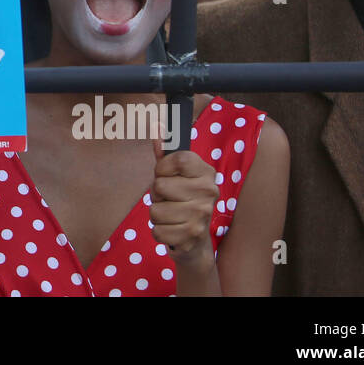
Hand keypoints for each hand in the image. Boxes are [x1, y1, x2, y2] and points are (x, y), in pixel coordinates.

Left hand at [149, 138, 218, 267]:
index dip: (162, 167)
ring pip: (155, 210)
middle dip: (156, 194)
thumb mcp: (175, 174)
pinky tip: (172, 229)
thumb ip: (164, 152)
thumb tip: (157, 125)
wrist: (196, 239)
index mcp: (206, 172)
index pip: (178, 159)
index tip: (165, 174)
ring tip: (170, 214)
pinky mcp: (192, 236)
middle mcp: (209, 192)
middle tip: (169, 198)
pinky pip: (157, 230)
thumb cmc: (182, 199)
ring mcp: (202, 215)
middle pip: (159, 186)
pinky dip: (159, 231)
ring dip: (157, 214)